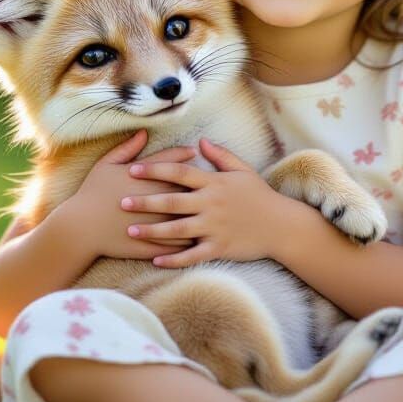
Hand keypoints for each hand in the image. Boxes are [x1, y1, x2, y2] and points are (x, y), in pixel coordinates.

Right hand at [58, 129, 198, 262]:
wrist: (79, 228)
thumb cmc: (91, 193)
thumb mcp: (106, 165)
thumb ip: (127, 149)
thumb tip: (144, 132)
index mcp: (144, 178)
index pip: (172, 162)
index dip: (185, 154)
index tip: (194, 152)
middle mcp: (154, 199)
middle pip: (187, 189)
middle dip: (200, 185)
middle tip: (210, 181)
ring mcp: (155, 223)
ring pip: (187, 219)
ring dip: (199, 215)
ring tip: (209, 212)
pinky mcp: (152, 243)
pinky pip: (177, 244)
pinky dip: (189, 241)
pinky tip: (197, 238)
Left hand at [120, 138, 299, 267]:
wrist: (281, 225)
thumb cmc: (259, 196)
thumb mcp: (242, 171)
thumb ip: (220, 156)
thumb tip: (201, 141)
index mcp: (214, 183)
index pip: (179, 173)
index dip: (155, 170)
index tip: (133, 169)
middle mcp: (211, 204)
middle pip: (173, 201)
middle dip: (146, 201)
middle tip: (122, 202)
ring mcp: (214, 227)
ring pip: (178, 230)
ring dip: (152, 231)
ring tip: (131, 231)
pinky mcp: (219, 248)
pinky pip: (192, 255)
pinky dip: (173, 259)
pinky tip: (155, 260)